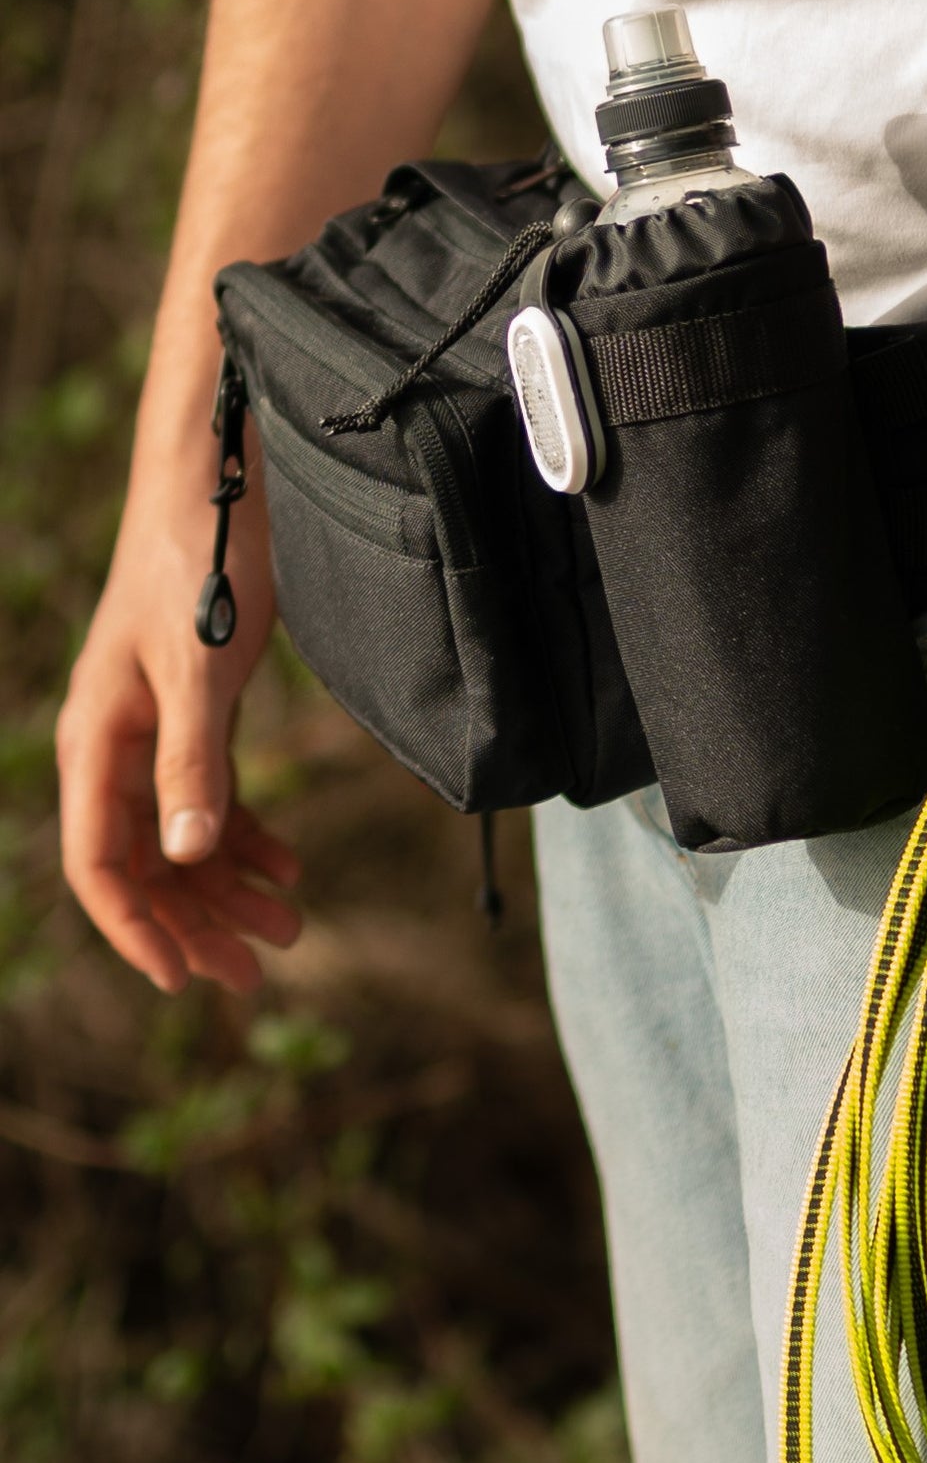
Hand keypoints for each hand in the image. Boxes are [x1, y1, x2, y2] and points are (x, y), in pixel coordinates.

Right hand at [57, 414, 300, 995]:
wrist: (221, 482)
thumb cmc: (203, 565)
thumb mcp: (201, 670)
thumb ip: (192, 763)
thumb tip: (182, 856)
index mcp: (98, 740)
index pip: (100, 862)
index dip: (138, 929)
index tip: (183, 980)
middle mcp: (118, 742)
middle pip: (147, 861)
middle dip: (198, 920)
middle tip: (259, 970)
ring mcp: (156, 727)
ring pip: (182, 834)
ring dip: (230, 885)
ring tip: (291, 927)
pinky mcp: (196, 708)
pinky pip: (211, 793)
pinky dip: (247, 834)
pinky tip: (288, 864)